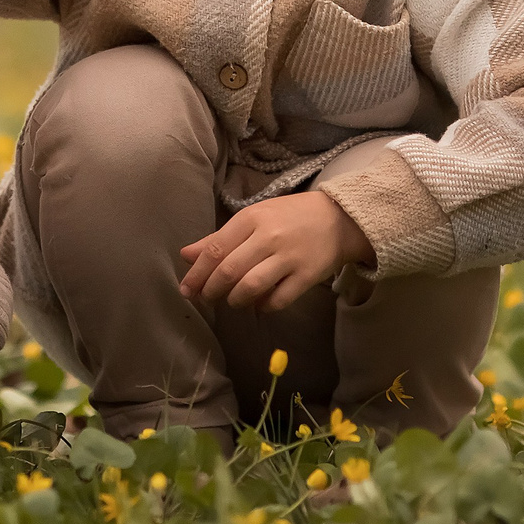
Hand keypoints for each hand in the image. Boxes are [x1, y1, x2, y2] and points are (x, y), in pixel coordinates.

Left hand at [177, 192, 373, 311]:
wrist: (338, 218)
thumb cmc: (287, 217)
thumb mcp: (252, 219)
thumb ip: (219, 239)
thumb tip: (186, 256)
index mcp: (251, 218)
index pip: (215, 250)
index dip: (197, 274)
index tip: (187, 290)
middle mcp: (268, 237)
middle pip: (230, 271)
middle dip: (212, 290)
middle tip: (207, 298)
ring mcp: (289, 257)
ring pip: (251, 287)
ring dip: (235, 300)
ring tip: (233, 300)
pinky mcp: (307, 276)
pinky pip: (278, 300)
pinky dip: (263, 306)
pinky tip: (259, 304)